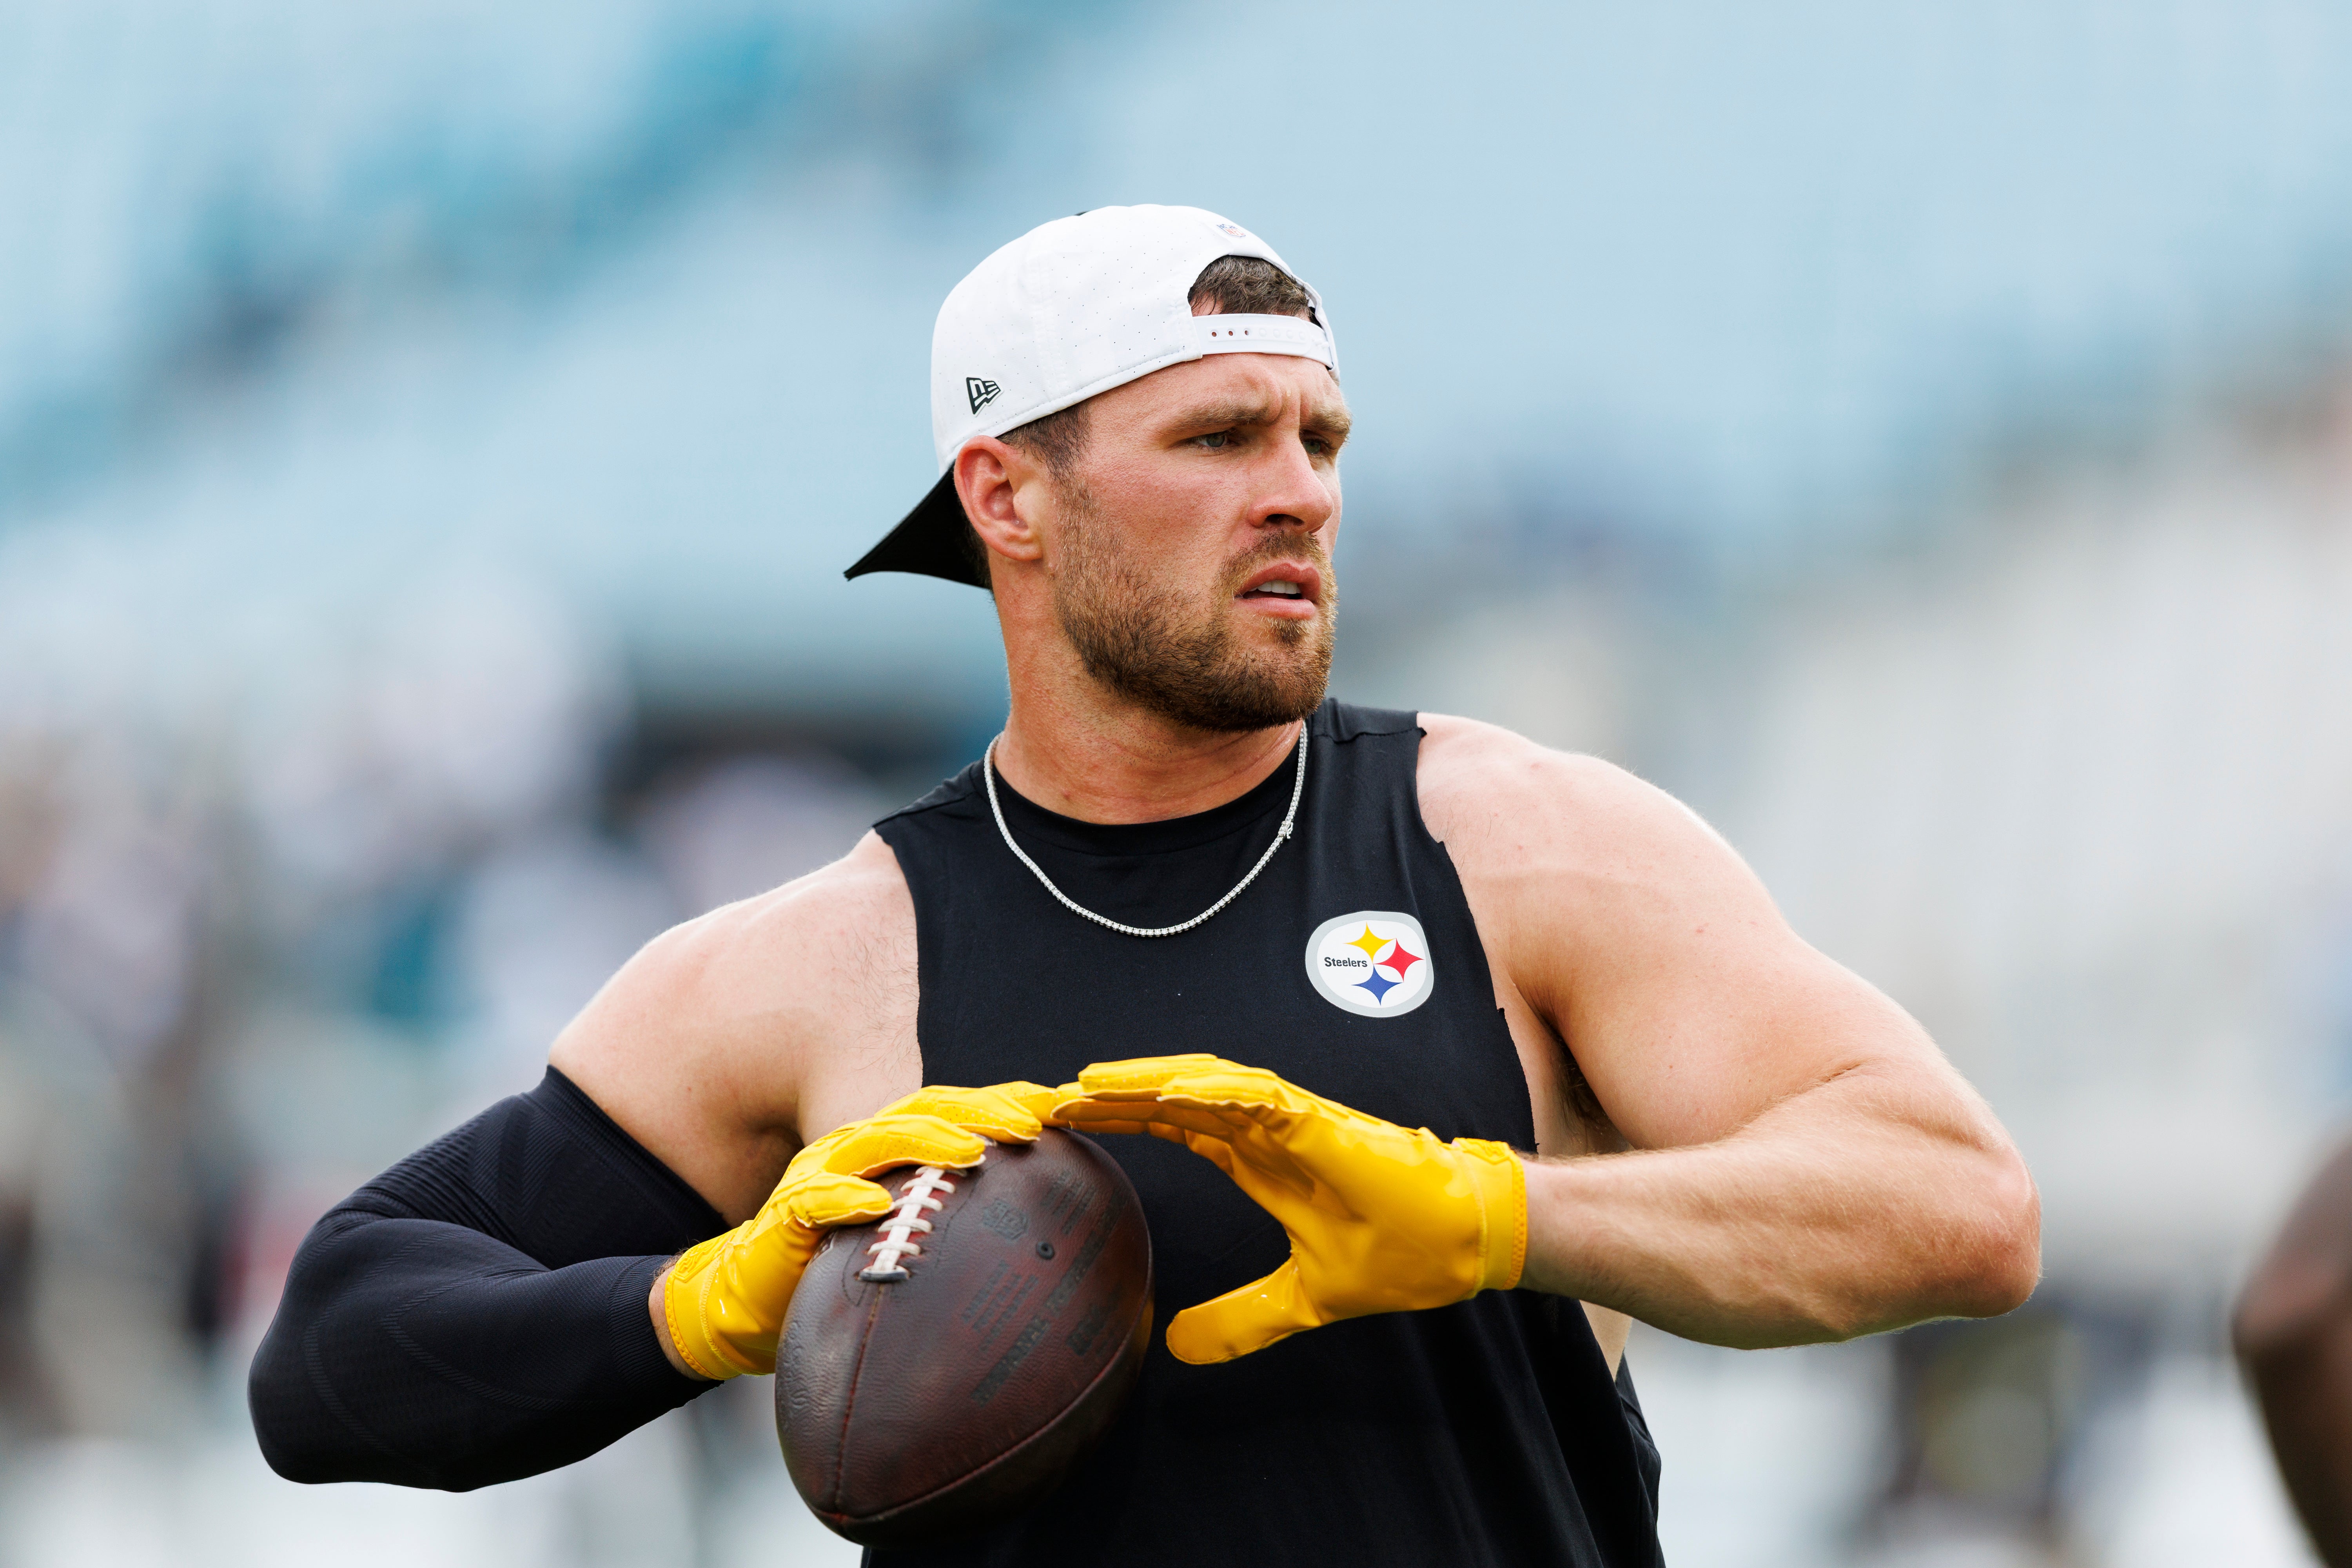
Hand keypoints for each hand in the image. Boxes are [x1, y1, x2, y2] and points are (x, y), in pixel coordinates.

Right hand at [662, 1082, 1060, 1378]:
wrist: (748, 1300)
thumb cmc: (839, 1266)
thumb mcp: (907, 1235)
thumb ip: (953, 1218)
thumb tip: (1034, 1230)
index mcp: (890, 1145)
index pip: (954, 1110)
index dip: (1005, 1100)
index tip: (1061, 1104)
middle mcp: (857, 1146)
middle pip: (924, 1110)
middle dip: (981, 1110)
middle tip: (1032, 1122)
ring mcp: (821, 1174)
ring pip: (878, 1141)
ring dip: (926, 1142)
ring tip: (971, 1153)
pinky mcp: (788, 1214)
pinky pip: (817, 1200)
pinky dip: (845, 1198)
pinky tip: (876, 1205)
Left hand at [1053, 1055, 1524, 1363]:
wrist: (1467, 1242)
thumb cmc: (1400, 1253)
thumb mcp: (1301, 1299)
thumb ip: (1242, 1319)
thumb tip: (1178, 1347)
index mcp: (1261, 1157)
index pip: (1174, 1126)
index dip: (1121, 1119)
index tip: (1066, 1121)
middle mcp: (1271, 1128)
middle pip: (1176, 1097)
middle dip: (1114, 1094)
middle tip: (1051, 1097)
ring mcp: (1297, 1120)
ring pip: (1207, 1084)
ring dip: (1148, 1080)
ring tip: (1089, 1084)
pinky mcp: (1325, 1124)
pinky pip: (1259, 1097)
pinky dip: (1212, 1090)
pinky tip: (1166, 1094)